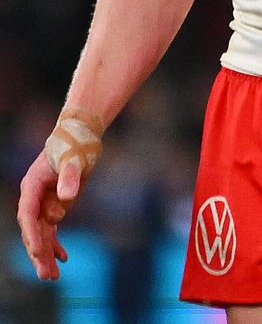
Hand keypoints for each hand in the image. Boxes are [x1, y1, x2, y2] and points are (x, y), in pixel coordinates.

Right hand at [17, 109, 101, 279]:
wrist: (81, 135)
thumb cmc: (75, 144)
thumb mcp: (74, 158)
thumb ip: (70, 176)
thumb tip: (67, 198)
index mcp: (32, 184)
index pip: (28, 213)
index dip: (32, 233)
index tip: (37, 251)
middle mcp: (34, 196)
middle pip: (32, 229)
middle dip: (38, 253)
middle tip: (46, 275)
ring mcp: (44, 202)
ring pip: (42, 234)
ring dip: (46, 255)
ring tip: (53, 277)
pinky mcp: (55, 205)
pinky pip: (52, 229)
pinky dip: (56, 244)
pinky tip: (64, 258)